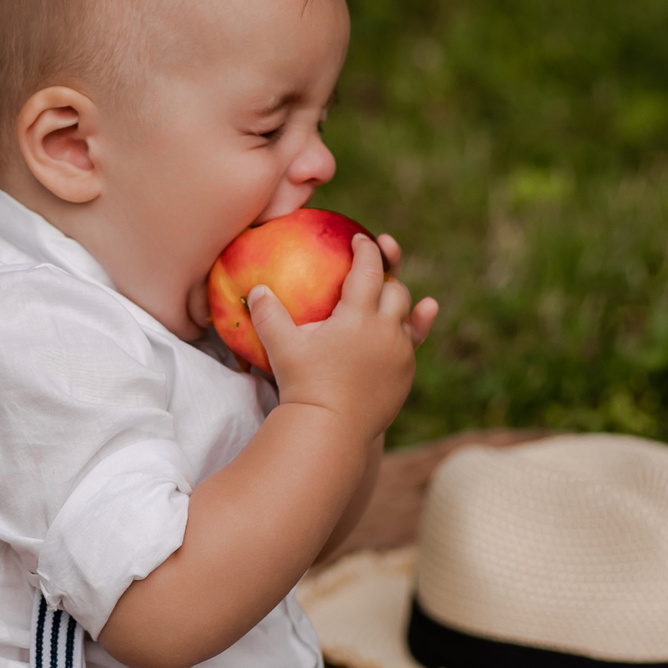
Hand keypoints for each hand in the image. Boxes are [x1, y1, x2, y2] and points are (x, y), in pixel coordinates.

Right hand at [247, 235, 437, 440]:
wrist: (330, 429)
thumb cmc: (303, 384)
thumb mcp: (281, 347)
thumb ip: (268, 315)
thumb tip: (256, 290)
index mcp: (359, 315)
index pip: (369, 269)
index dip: (367, 249)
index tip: (361, 239)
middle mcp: (386, 330)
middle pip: (396, 291)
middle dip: (387, 275)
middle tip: (375, 268)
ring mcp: (400, 354)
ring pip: (406, 319)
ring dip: (398, 306)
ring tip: (393, 300)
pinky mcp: (405, 376)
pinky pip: (410, 347)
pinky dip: (407, 334)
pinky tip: (400, 334)